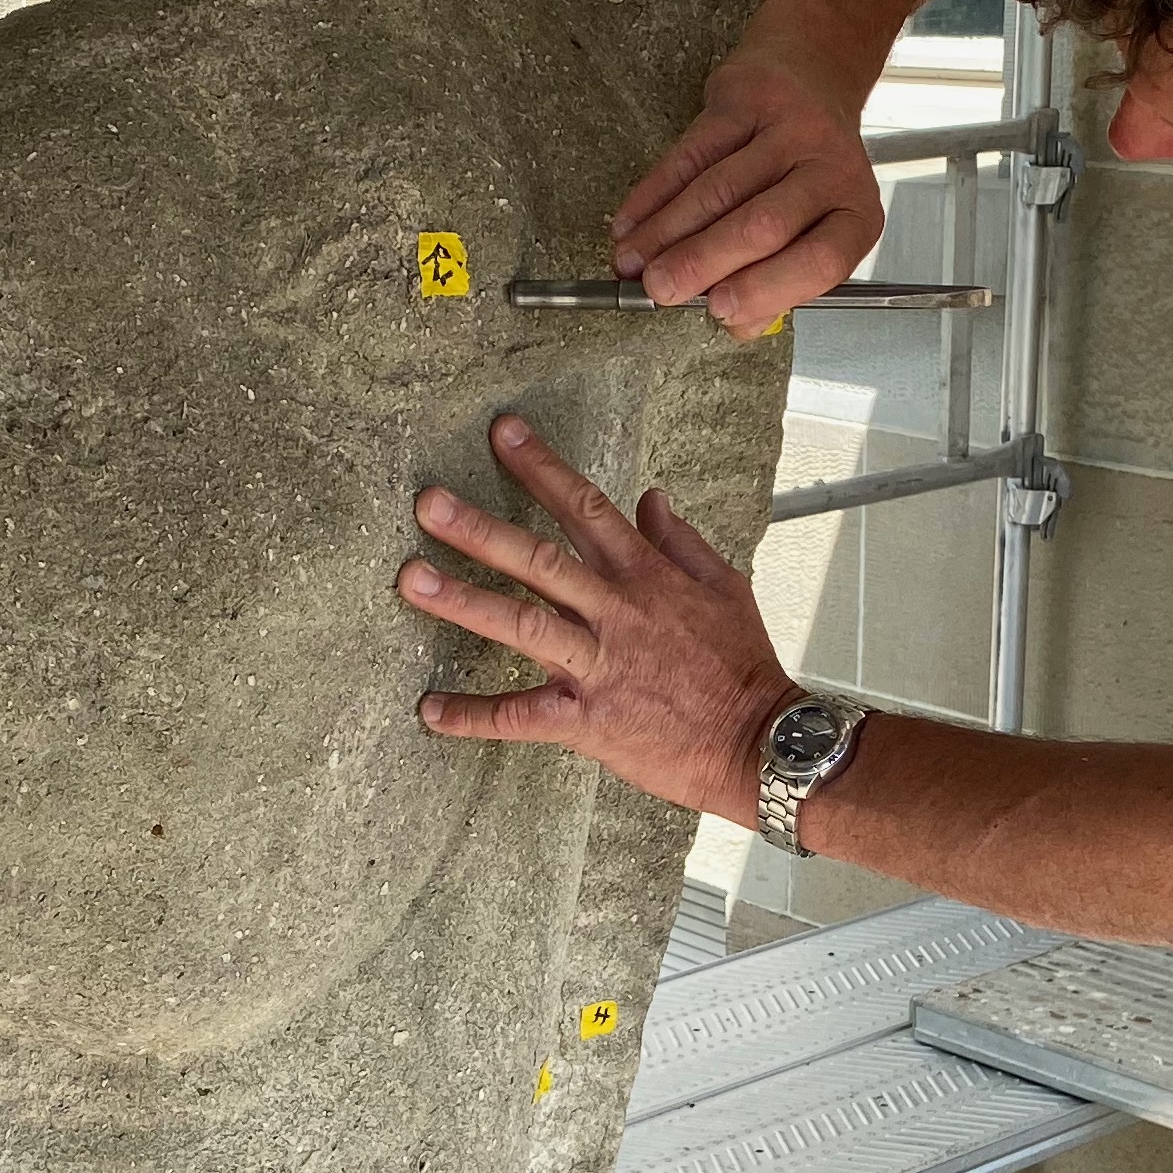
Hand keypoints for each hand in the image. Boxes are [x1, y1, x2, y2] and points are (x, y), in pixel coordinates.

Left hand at [402, 415, 799, 823]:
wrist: (759, 740)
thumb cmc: (743, 665)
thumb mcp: (726, 587)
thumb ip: (682, 541)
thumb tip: (650, 497)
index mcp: (645, 576)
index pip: (586, 507)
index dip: (541, 467)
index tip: (502, 432)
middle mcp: (614, 612)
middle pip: (538, 560)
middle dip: (479, 529)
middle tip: (427, 504)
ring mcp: (597, 666)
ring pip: (522, 625)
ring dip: (464, 602)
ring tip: (412, 581)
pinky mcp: (588, 720)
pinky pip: (522, 716)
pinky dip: (474, 717)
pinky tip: (430, 712)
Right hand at [607, 38, 884, 337]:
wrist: (811, 75)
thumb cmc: (808, 171)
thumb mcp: (813, 228)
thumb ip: (778, 283)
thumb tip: (731, 323)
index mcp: (856, 215)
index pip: (820, 261)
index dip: (766, 288)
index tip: (718, 309)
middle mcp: (831, 169)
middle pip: (762, 225)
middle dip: (700, 263)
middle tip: (659, 289)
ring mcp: (790, 128)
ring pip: (717, 189)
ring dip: (666, 232)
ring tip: (632, 263)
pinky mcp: (747, 99)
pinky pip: (689, 154)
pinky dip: (653, 194)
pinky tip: (631, 221)